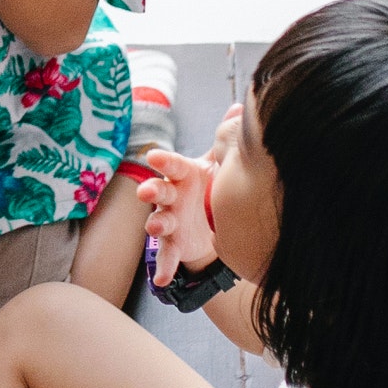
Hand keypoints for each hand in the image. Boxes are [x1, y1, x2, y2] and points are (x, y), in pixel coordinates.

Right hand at [137, 103, 235, 283]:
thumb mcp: (218, 163)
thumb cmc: (209, 185)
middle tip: (146, 192)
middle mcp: (171, 195)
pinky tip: (161, 280)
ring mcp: (169, 220)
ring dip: (155, 224)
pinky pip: (166, 256)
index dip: (163, 160)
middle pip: (158, 190)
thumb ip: (225, 139)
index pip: (171, 164)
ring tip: (156, 228)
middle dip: (151, 190)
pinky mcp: (172, 243)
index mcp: (182, 173)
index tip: (154, 155)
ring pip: (158, 220)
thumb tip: (242, 108)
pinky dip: (164, 267)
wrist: (210, 221)